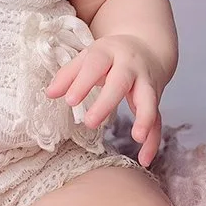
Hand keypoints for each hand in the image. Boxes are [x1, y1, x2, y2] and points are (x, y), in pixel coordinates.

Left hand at [44, 33, 168, 167]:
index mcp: (109, 52)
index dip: (83, 82)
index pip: (95, 64)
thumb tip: (49, 93)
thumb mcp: (89, 57)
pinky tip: (144, 159)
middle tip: (90, 123)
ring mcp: (145, 82)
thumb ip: (69, 74)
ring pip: (148, 99)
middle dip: (107, 102)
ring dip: (144, 118)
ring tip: (137, 137)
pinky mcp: (155, 99)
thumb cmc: (111, 56)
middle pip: (121, 82)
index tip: (70, 101)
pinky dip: (152, 140)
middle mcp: (130, 66)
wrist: (148, 47)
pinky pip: (156, 119)